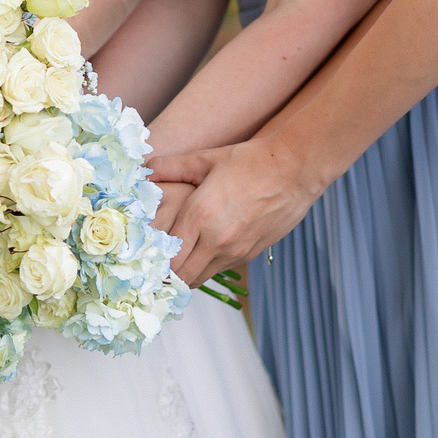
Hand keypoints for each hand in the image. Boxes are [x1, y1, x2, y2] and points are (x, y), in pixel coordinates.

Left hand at [158, 138, 317, 286]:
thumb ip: (171, 167)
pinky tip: (200, 253)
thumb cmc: (249, 160)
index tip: (142, 261)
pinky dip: (206, 266)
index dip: (152, 264)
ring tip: (173, 262)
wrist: (295, 169)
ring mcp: (236, 250)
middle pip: (182, 276)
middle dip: (165, 275)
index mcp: (200, 216)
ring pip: (201, 277)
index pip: (168, 258)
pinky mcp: (251, 253)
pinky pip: (220, 269)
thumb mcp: (206, 159)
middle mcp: (217, 239)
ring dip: (186, 273)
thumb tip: (144, 169)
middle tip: (153, 266)